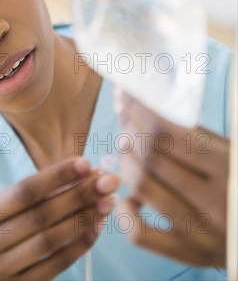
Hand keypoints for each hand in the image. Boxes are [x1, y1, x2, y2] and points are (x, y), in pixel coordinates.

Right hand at [0, 156, 120, 279]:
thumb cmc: (1, 226)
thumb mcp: (5, 206)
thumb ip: (41, 190)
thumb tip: (88, 172)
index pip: (24, 192)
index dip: (57, 176)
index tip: (87, 164)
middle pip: (40, 216)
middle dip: (79, 195)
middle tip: (108, 181)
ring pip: (51, 241)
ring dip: (85, 218)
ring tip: (107, 202)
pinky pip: (58, 265)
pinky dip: (81, 244)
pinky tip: (97, 226)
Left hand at [114, 89, 228, 267]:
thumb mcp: (229, 153)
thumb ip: (195, 135)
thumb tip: (145, 110)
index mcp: (226, 167)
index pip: (167, 134)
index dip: (139, 112)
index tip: (126, 96)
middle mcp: (214, 201)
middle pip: (151, 157)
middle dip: (129, 131)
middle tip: (123, 118)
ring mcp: (200, 231)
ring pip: (142, 187)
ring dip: (125, 162)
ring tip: (125, 148)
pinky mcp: (187, 254)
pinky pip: (140, 234)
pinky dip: (126, 212)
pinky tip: (130, 197)